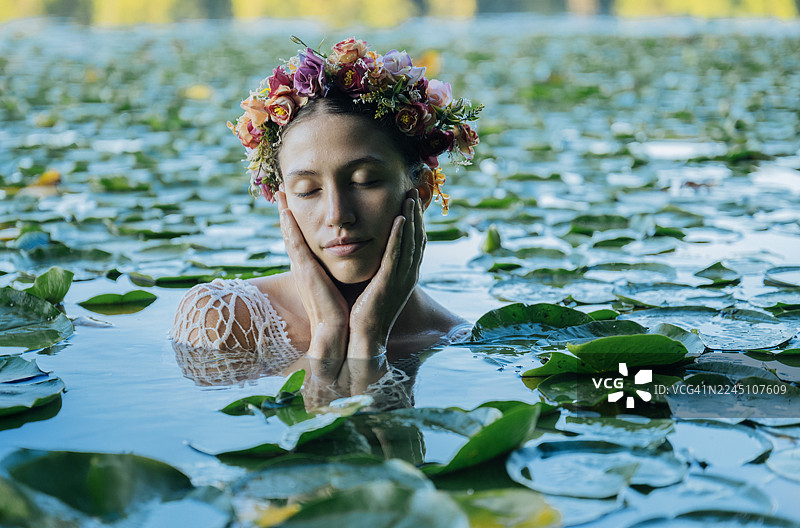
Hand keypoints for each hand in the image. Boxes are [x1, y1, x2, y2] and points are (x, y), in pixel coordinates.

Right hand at [276, 191, 348, 358]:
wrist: (333, 331)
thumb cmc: (339, 311)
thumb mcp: (335, 285)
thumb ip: (336, 271)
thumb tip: (346, 259)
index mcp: (308, 269)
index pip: (298, 240)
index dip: (293, 222)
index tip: (290, 203)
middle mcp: (300, 266)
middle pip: (289, 233)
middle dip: (284, 211)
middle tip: (279, 191)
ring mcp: (300, 268)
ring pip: (288, 234)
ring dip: (283, 212)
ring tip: (279, 192)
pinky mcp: (304, 271)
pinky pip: (294, 243)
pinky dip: (288, 227)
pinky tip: (286, 211)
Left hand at [348, 189, 425, 357]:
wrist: (363, 339)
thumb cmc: (363, 315)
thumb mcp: (374, 286)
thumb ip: (376, 268)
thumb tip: (368, 252)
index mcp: (404, 277)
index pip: (415, 243)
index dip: (416, 221)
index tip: (412, 201)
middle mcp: (407, 276)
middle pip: (417, 238)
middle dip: (416, 213)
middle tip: (414, 190)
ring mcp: (400, 280)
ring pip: (410, 243)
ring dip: (411, 218)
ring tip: (409, 196)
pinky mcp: (388, 283)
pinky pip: (396, 255)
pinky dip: (400, 235)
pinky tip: (400, 218)